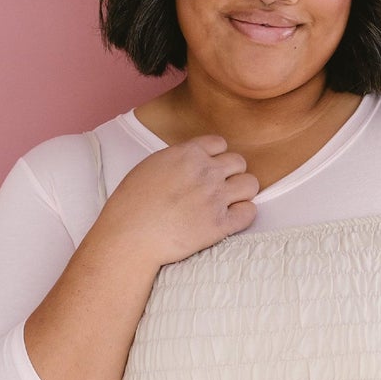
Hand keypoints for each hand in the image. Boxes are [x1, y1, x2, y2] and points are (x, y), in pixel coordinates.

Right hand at [101, 135, 259, 266]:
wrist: (130, 235)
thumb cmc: (131, 204)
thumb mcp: (151, 165)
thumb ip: (177, 159)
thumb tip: (190, 162)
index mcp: (188, 154)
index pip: (220, 143)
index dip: (216, 156)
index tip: (210, 168)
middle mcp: (206, 172)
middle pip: (239, 162)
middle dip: (231, 173)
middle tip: (219, 188)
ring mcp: (216, 198)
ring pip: (250, 184)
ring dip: (242, 192)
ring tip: (228, 203)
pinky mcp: (220, 224)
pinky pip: (249, 212)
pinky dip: (243, 214)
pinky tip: (230, 219)